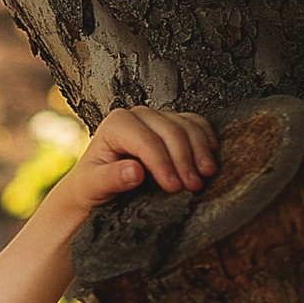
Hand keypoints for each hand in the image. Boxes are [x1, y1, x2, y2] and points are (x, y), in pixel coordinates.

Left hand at [54, 104, 219, 222]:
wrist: (98, 187)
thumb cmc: (93, 185)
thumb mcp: (94, 186)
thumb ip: (111, 178)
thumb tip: (134, 171)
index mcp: (116, 123)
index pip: (146, 141)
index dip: (163, 163)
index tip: (173, 186)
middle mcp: (138, 115)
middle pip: (170, 131)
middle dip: (184, 160)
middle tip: (193, 186)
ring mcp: (157, 117)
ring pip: (187, 126)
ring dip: (200, 151)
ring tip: (205, 175)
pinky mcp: (172, 123)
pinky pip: (196, 124)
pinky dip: (206, 139)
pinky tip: (210, 157)